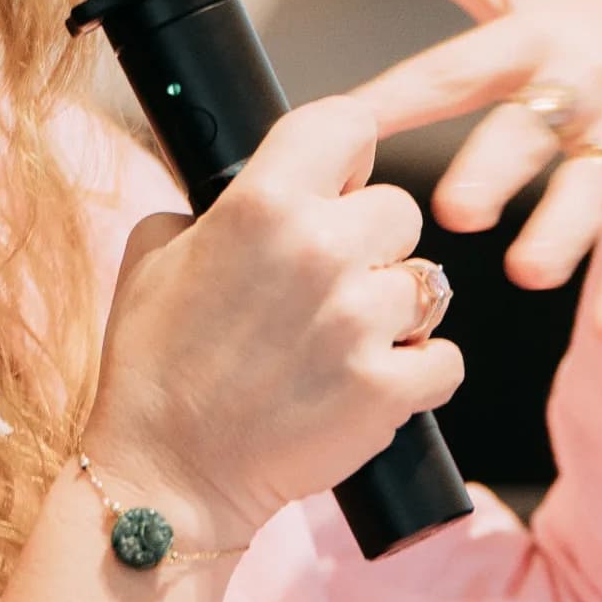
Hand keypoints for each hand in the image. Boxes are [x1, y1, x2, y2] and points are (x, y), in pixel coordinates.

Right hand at [88, 97, 462, 543]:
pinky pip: (445, 358)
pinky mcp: (388, 388)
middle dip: (372, 244)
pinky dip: (419, 374)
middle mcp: (319, 251)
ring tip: (343, 342)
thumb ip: (216, 204)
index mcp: (261, 204)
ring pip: (429, 283)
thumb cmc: (155, 367)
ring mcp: (359, 322)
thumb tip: (264, 186)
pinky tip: (369, 382)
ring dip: (396, 311)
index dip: (347, 155)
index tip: (338, 182)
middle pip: (400, 209)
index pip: (347, 123)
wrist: (167, 477)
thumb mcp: (155, 252)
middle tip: (329, 287)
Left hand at [342, 0, 601, 339]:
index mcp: (533, 36)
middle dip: (497, 164)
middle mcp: (585, 78)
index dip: (396, 94)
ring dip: (569, 229)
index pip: (454, 67)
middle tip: (455, 210)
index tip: (339, 125)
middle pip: (533, 124)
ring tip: (533, 273)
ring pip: (599, 182)